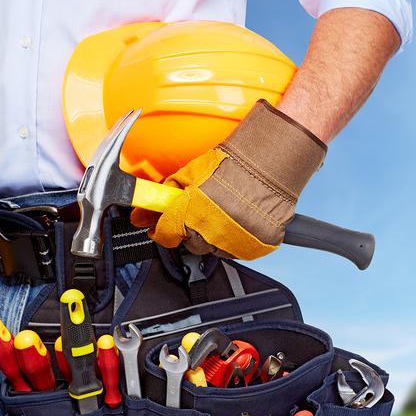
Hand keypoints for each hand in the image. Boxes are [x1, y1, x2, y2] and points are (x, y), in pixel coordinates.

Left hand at [131, 100, 325, 259]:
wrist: (270, 165)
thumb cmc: (233, 165)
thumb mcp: (191, 173)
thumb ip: (166, 195)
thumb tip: (145, 210)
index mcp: (190, 215)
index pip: (165, 234)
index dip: (163, 228)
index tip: (164, 225)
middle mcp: (211, 234)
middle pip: (191, 245)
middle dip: (191, 231)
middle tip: (202, 213)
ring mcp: (236, 242)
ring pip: (216, 250)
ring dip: (216, 236)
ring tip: (226, 213)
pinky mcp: (257, 246)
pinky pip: (241, 250)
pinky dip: (239, 239)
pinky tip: (241, 220)